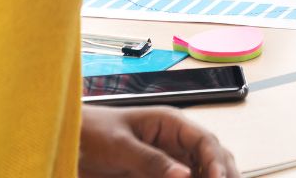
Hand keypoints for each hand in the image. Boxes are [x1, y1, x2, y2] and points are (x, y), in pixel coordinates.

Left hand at [78, 104, 240, 177]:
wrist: (72, 139)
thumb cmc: (93, 132)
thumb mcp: (120, 146)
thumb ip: (150, 160)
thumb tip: (183, 175)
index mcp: (170, 123)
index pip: (205, 141)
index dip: (217, 161)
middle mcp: (176, 141)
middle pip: (213, 157)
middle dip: (224, 174)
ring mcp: (171, 159)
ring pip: (203, 172)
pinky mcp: (161, 174)